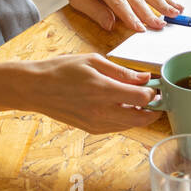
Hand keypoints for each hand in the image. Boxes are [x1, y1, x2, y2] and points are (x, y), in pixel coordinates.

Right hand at [21, 54, 160, 132]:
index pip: (141, 98)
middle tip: (155, 98)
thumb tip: (144, 78)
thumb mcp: (93, 61)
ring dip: (140, 115)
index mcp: (103, 90)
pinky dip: (125, 119)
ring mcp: (95, 123)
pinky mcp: (91, 129)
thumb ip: (121, 72)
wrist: (35, 88)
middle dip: (153, 109)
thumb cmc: (61, 70)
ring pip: (130, 125)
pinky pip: (117, 128)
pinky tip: (123, 106)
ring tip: (138, 100)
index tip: (155, 86)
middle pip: (141, 119)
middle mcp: (101, 112)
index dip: (153, 93)